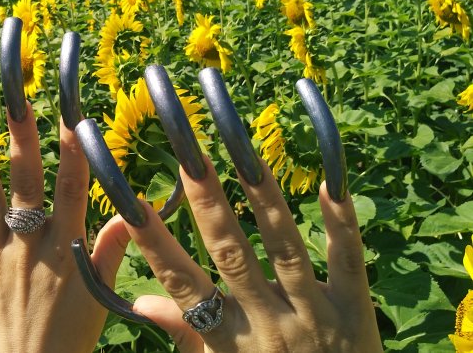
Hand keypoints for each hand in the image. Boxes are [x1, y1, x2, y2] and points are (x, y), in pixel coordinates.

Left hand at [0, 107, 129, 352]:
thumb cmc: (70, 334)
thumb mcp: (101, 295)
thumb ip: (112, 250)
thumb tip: (132, 212)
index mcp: (66, 245)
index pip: (74, 183)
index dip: (75, 143)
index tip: (73, 104)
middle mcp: (29, 241)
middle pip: (25, 175)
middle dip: (22, 127)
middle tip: (15, 85)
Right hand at [124, 156, 382, 352]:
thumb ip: (184, 331)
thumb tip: (137, 301)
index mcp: (229, 338)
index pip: (183, 285)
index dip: (157, 246)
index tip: (133, 206)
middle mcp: (268, 323)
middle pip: (232, 256)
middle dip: (209, 205)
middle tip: (191, 157)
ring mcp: (314, 315)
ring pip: (286, 250)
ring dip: (264, 201)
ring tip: (246, 155)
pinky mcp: (356, 311)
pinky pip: (349, 262)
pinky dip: (341, 224)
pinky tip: (330, 184)